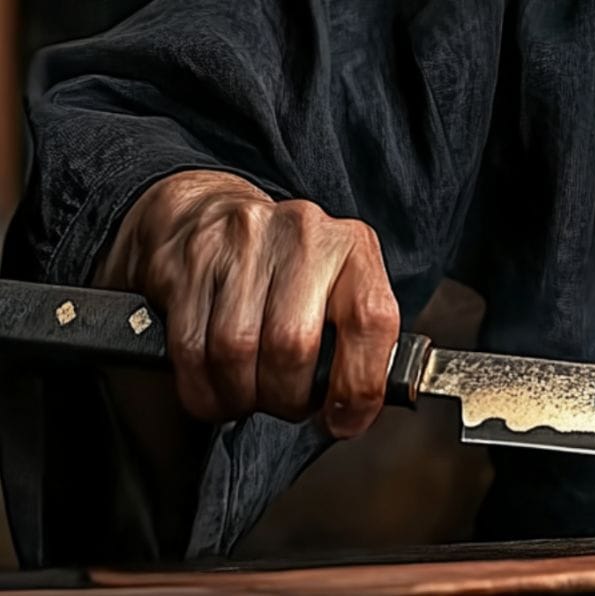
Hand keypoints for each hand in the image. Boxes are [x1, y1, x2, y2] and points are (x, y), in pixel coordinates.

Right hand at [93, 170, 399, 437]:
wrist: (207, 210)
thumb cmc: (284, 267)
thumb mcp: (337, 284)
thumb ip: (357, 337)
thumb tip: (358, 408)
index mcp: (352, 246)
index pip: (370, 320)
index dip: (358, 385)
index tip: (345, 419)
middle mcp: (301, 236)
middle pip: (293, 346)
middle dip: (287, 397)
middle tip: (285, 403)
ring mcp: (240, 244)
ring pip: (235, 352)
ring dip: (241, 397)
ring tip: (249, 395)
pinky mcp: (188, 263)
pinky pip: (191, 351)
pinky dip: (203, 390)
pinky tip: (215, 388)